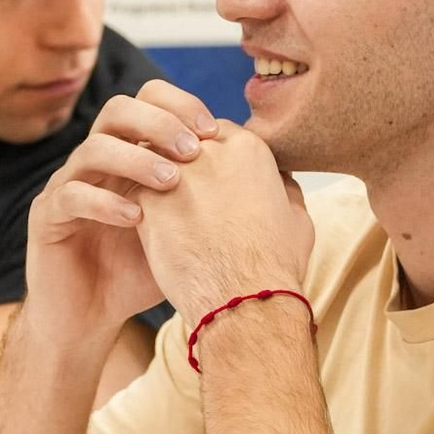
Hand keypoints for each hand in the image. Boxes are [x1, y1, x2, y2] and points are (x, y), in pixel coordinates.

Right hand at [23, 81, 219, 338]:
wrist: (90, 316)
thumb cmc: (142, 271)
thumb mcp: (187, 231)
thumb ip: (217, 199)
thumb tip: (279, 176)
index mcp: (128, 153)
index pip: (148, 102)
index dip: (179, 105)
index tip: (214, 129)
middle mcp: (96, 161)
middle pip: (118, 110)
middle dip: (158, 122)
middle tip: (193, 148)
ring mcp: (67, 185)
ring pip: (92, 147)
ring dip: (136, 158)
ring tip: (171, 182)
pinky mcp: (47, 217)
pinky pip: (69, 195)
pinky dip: (104, 202)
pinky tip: (135, 219)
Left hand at [131, 121, 312, 321]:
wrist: (241, 299)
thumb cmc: (274, 266)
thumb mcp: (297, 219)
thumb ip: (285, 188)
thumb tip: (279, 180)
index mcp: (248, 149)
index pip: (217, 134)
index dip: (213, 159)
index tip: (213, 183)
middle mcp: (210, 150)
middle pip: (183, 143)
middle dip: (182, 165)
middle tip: (187, 198)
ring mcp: (176, 172)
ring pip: (156, 163)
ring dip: (159, 183)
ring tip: (170, 216)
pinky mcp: (148, 198)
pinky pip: (136, 190)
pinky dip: (142, 207)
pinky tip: (153, 231)